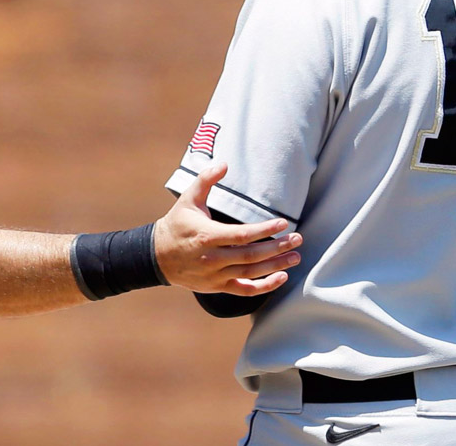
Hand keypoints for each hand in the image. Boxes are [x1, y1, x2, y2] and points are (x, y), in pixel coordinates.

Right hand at [153, 163, 301, 295]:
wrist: (157, 256)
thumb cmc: (177, 224)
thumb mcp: (188, 199)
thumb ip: (205, 180)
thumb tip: (224, 163)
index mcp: (207, 236)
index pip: (242, 235)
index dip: (264, 230)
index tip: (283, 223)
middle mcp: (212, 258)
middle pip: (251, 256)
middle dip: (277, 248)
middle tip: (298, 239)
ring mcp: (215, 275)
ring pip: (251, 273)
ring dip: (276, 266)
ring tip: (295, 256)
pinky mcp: (217, 287)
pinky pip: (245, 290)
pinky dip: (264, 287)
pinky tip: (281, 277)